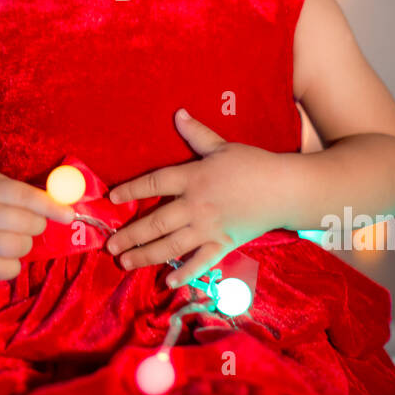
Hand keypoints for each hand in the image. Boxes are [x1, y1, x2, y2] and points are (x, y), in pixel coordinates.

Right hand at [0, 168, 74, 280]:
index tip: (70, 215)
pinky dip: (13, 265)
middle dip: (37, 224)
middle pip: (26, 225)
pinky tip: (7, 256)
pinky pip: (4, 270)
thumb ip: (18, 190)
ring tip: (14, 236)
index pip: (27, 198)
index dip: (52, 207)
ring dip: (25, 244)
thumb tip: (57, 203)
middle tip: (29, 222)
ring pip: (19, 248)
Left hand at [105, 109, 286, 286]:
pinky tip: (168, 281)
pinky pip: (200, 262)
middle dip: (130, 235)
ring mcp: (208, 228)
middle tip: (109, 245)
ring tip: (125, 263)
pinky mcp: (223, 244)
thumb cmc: (254, 164)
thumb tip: (177, 113)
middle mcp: (195, 205)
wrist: (285, 189)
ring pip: (170, 245)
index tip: (112, 198)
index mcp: (193, 177)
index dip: (131, 189)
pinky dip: (184, 273)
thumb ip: (197, 134)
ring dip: (145, 255)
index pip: (154, 183)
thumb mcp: (222, 146)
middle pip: (155, 221)